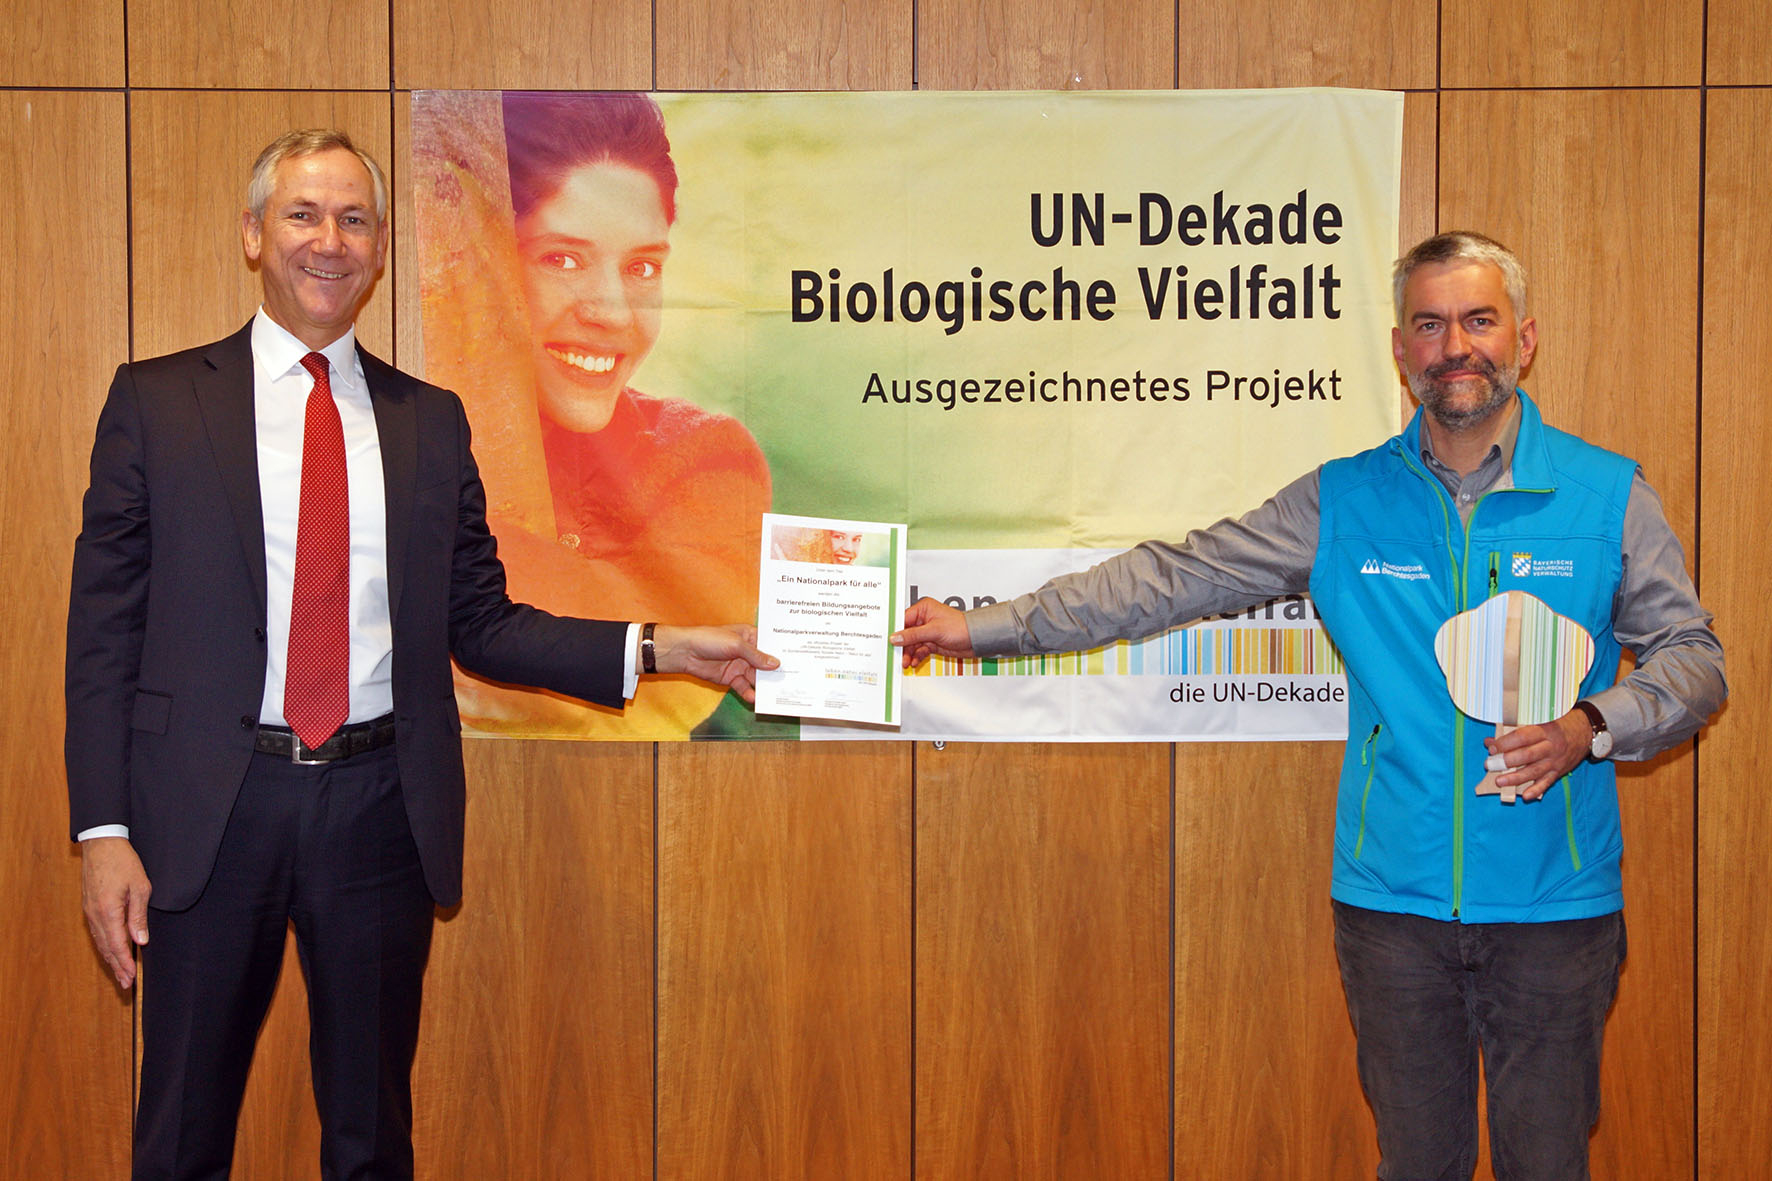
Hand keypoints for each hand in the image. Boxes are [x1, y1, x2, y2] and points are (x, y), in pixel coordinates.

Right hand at [81, 837, 150, 989]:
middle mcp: (95, 915)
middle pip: (106, 948)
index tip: (131, 978)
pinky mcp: (89, 907)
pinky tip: (111, 951)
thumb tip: (140, 941)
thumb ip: (138, 916)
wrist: (101, 843)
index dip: (124, 963)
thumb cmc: (123, 862)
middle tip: (126, 985)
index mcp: (108, 911)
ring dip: (110, 958)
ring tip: (120, 973)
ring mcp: (90, 911)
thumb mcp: (140, 887)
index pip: (117, 945)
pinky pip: (98, 932)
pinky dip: (105, 945)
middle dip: (117, 967)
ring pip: (100, 941)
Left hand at [649, 624, 778, 703]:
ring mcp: (740, 665)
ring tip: (776, 694)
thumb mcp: (736, 644)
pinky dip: (749, 693)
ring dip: (764, 685)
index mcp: (750, 636)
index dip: (782, 653)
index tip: (797, 661)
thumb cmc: (709, 639)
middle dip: (775, 673)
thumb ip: (756, 656)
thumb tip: (776, 664)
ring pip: (756, 677)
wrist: (684, 652)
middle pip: (765, 664)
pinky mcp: (731, 678)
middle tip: (790, 682)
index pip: (770, 645)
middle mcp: (747, 651)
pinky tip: (755, 699)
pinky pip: (744, 687)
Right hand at [890, 597, 975, 667]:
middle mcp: (924, 619)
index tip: (888, 641)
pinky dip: (916, 656)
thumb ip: (913, 635)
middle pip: (906, 634)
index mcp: (923, 609)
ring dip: (908, 653)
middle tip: (898, 656)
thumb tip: (896, 637)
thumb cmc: (961, 627)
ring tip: (906, 662)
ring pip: (912, 644)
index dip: (896, 631)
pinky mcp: (932, 643)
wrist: (977, 640)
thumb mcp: (933, 631)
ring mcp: (927, 632)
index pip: (903, 619)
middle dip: (902, 646)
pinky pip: (919, 650)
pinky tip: (914, 662)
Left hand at [1483, 710, 1592, 801]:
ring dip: (1516, 778)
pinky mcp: (1559, 772)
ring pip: (1534, 771)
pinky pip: (1547, 783)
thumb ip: (1513, 731)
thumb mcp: (1538, 721)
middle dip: (1507, 761)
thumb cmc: (1556, 724)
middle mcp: (1551, 747)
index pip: (1522, 738)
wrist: (1584, 732)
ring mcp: (1555, 761)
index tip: (1492, 748)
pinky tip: (1526, 796)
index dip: (1505, 743)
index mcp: (1544, 731)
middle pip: (1527, 756)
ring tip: (1499, 781)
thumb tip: (1489, 742)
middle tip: (1490, 765)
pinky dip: (1536, 790)